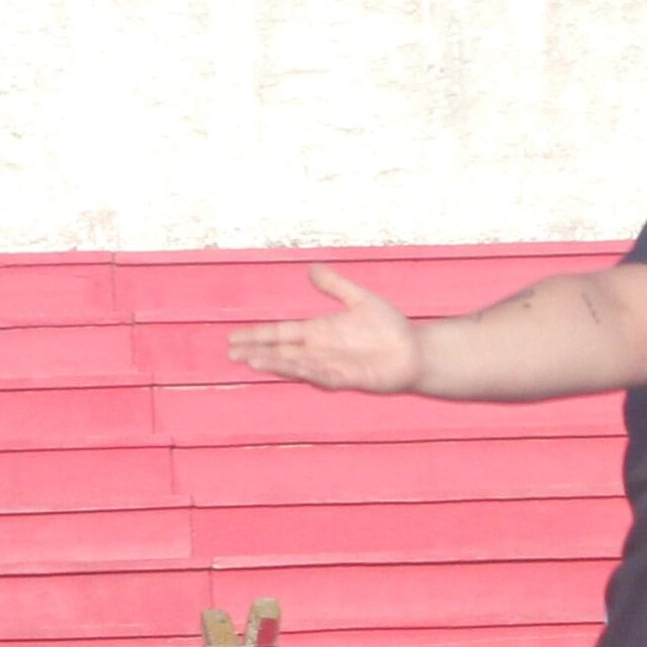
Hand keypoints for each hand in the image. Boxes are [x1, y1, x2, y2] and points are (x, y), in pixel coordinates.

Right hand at [230, 268, 424, 394]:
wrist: (416, 350)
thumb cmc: (390, 328)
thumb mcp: (359, 299)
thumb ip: (335, 285)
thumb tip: (311, 268)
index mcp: (319, 333)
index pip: (280, 334)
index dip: (257, 335)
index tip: (233, 338)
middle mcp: (320, 351)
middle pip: (281, 352)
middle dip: (256, 352)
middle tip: (231, 353)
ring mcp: (332, 366)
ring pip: (296, 366)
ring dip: (275, 364)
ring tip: (251, 361)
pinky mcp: (349, 378)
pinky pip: (323, 376)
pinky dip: (307, 372)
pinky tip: (291, 368)